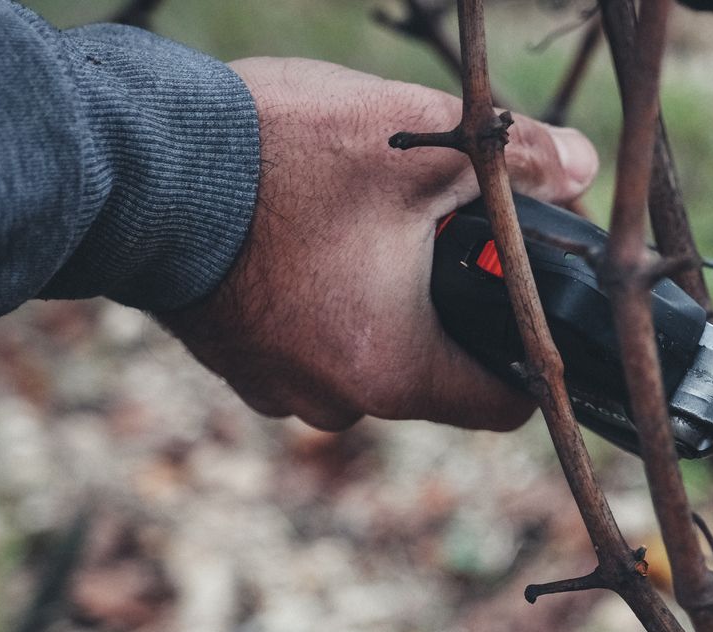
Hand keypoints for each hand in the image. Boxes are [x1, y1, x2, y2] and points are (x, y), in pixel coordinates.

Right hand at [163, 57, 598, 430]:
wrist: (133, 161)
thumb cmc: (278, 161)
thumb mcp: (420, 145)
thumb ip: (517, 161)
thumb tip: (579, 167)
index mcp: (395, 372)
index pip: (506, 405)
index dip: (532, 356)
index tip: (529, 308)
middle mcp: (336, 400)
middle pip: (436, 375)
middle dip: (451, 312)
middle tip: (444, 238)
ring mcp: (274, 385)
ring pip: (368, 356)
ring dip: (382, 303)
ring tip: (370, 230)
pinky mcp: (230, 356)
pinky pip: (306, 343)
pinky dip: (323, 302)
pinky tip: (312, 239)